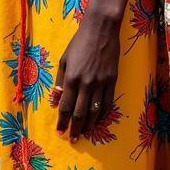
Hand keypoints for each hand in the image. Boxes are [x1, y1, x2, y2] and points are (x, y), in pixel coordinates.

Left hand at [54, 10, 120, 140]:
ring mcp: (100, 83)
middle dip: (75, 129)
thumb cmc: (79, 43)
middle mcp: (85, 83)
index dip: (63, 121)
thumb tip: (57, 99)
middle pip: (80, 113)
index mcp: (71, 77)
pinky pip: (108, 104)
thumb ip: (60, 80)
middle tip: (73, 139)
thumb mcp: (64, 59)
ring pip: (94, 112)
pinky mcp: (112, 81)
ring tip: (84, 133)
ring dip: (89, 125)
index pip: (66, 106)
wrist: (101, 30)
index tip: (60, 132)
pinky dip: (102, 116)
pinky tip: (98, 121)